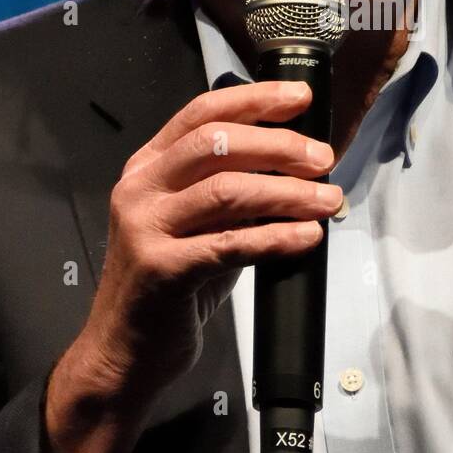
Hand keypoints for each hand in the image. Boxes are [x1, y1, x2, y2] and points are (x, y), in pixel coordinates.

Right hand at [43, 80, 341, 452]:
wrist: (123, 354)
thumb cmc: (170, 288)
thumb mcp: (197, 226)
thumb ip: (232, 192)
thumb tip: (298, 168)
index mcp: (147, 167)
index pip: (201, 113)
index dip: (254, 100)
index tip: (299, 98)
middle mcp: (140, 189)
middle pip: (216, 143)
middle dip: (280, 145)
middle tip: (323, 158)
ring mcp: (145, 228)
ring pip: (227, 190)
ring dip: (288, 192)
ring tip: (328, 199)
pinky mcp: (160, 269)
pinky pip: (231, 243)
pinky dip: (277, 236)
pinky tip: (308, 236)